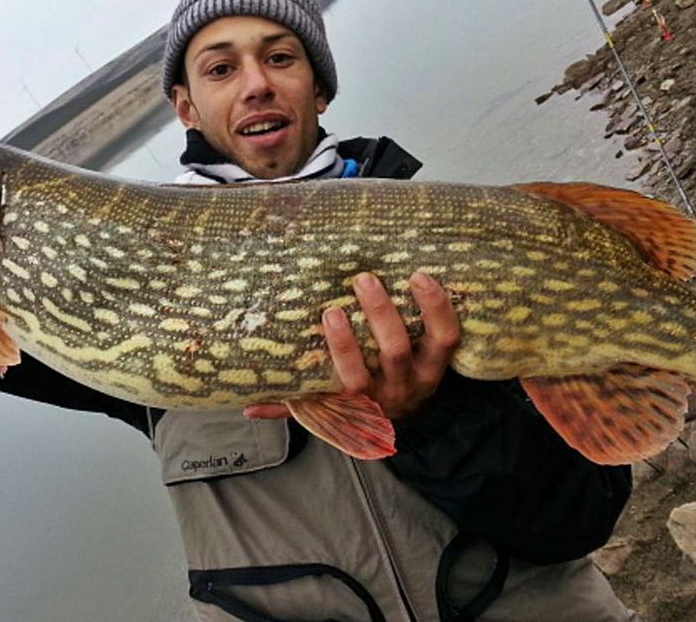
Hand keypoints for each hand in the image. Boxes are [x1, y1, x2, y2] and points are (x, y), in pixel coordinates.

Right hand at [244, 272, 460, 420]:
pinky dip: (441, 308)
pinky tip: (427, 278)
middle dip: (378, 316)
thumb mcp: (326, 413)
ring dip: (418, 307)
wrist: (408, 420)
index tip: (329, 313)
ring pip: (427, 343)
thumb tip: (247, 407)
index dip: (344, 347)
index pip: (354, 377)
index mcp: (364, 401)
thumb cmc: (358, 404)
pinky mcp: (442, 361)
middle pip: (392, 353)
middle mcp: (396, 388)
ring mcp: (424, 374)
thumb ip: (292, 408)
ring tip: (406, 275)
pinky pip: (449, 335)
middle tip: (363, 280)